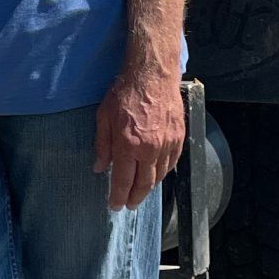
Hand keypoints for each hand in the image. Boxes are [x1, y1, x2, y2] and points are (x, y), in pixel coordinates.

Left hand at [95, 62, 185, 211]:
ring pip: (159, 176)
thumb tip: (99, 167)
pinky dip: (163, 173)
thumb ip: (102, 145)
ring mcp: (167, 144)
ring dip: (149, 187)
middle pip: (144, 184)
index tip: (115, 205)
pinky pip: (172, 163)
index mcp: (128, 145)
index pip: (123, 180)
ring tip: (140, 192)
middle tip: (128, 204)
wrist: (153, 73)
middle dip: (135, 198)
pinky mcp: (179, 137)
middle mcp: (149, 149)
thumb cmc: (125, 92)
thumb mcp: (103, 117)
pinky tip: (156, 174)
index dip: (118, 196)